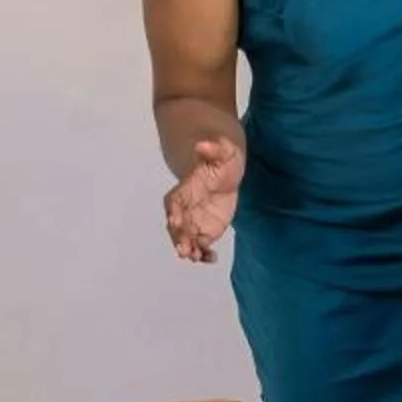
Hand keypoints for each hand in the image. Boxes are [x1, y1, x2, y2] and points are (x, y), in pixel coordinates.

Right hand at [165, 135, 244, 263]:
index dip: (173, 212)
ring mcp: (193, 221)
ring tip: (196, 257)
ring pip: (186, 239)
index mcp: (184, 189)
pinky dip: (203, 254)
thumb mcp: (223, 151)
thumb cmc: (223, 158)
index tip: (174, 221)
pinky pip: (200, 245)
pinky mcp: (205, 231)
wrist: (228, 171)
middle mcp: (184, 209)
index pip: (173, 202)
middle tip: (184, 250)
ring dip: (189, 250)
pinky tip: (211, 258)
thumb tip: (203, 144)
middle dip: (178, 238)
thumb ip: (213, 149)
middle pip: (176, 225)